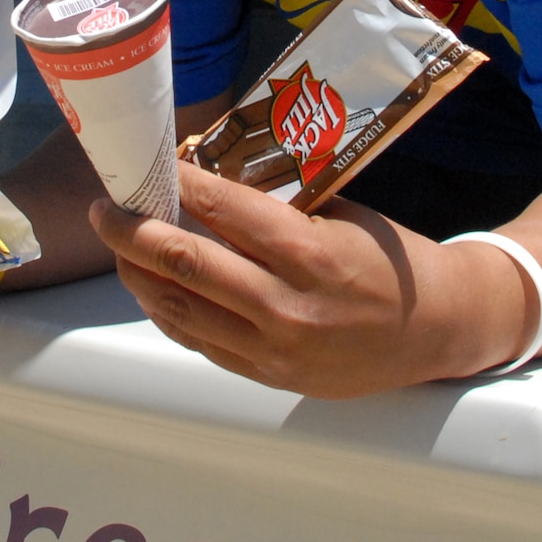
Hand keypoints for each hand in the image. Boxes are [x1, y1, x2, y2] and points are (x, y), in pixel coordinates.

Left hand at [90, 164, 485, 396]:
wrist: (436, 330)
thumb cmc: (390, 260)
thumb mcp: (342, 216)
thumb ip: (277, 206)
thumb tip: (206, 176)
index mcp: (310, 253)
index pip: (224, 210)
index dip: (177, 184)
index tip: (149, 165)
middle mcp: (287, 305)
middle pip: (186, 263)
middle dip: (134, 232)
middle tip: (104, 209)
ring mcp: (275, 348)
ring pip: (182, 309)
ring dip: (141, 274)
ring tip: (120, 247)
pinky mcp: (268, 376)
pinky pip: (201, 341)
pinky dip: (170, 310)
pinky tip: (154, 287)